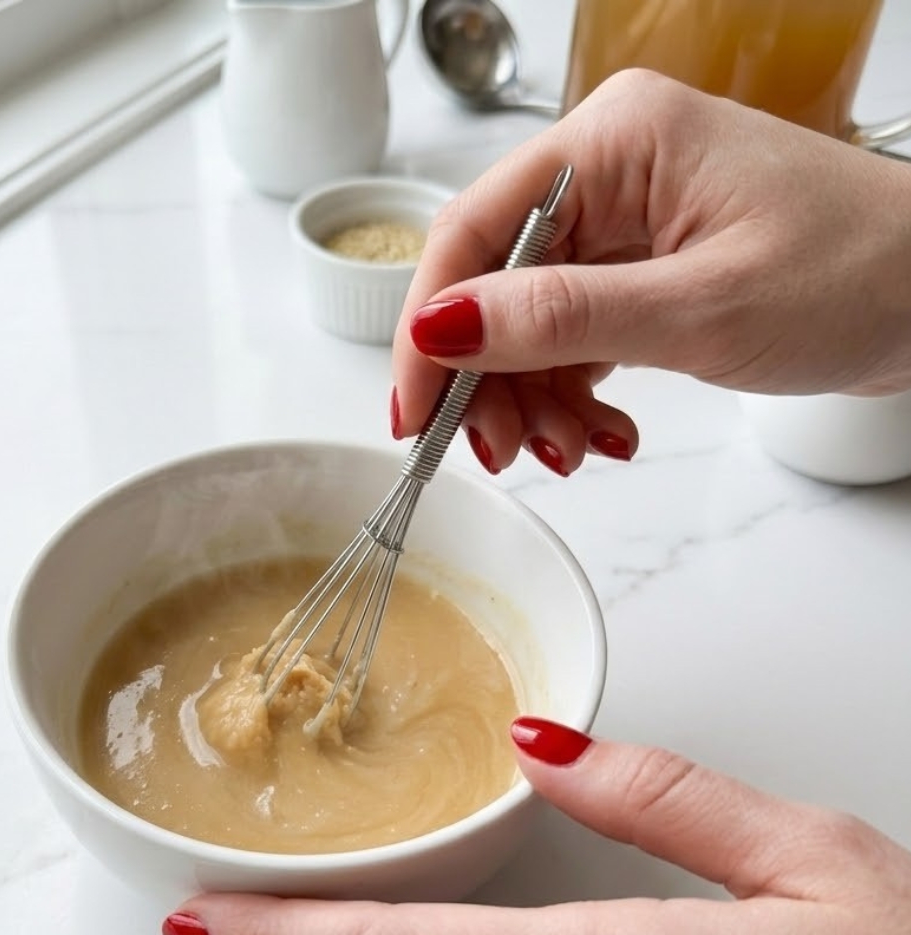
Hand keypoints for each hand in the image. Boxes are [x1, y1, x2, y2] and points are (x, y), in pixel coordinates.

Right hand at [393, 70, 910, 477]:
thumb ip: (561, 318)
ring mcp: (624, 222)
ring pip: (526, 324)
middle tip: (506, 453)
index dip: (431, 327)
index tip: (417, 412)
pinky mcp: (641, 270)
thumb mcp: (699, 310)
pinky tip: (605, 434)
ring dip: (534, 401)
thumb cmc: (858, 274)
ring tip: (576, 453)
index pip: (473, 231)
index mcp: (616, 140)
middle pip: (492, 284)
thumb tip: (443, 327)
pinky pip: (570, 338)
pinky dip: (573, 396)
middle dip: (490, 381)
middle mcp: (608, 171)